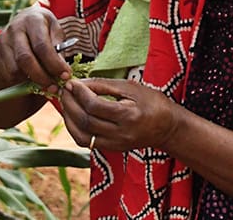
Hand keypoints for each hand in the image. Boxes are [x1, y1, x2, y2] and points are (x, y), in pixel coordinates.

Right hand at [0, 5, 70, 92]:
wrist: (22, 22)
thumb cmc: (44, 29)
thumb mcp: (55, 31)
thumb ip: (59, 48)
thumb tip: (63, 71)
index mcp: (33, 19)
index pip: (42, 46)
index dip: (54, 64)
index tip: (65, 75)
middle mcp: (15, 28)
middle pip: (26, 59)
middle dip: (42, 77)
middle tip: (55, 86)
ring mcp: (4, 40)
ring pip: (16, 69)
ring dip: (33, 80)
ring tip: (47, 83)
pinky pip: (10, 73)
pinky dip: (23, 80)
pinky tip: (34, 78)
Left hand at [58, 78, 182, 152]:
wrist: (168, 128)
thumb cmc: (152, 102)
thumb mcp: (131, 87)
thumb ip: (104, 85)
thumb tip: (80, 83)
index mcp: (128, 116)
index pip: (95, 106)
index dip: (80, 94)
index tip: (72, 82)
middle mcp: (120, 134)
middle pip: (86, 121)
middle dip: (70, 104)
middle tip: (64, 90)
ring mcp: (115, 144)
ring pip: (82, 135)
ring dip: (68, 118)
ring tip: (65, 102)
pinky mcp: (111, 149)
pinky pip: (86, 142)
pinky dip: (75, 129)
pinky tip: (72, 116)